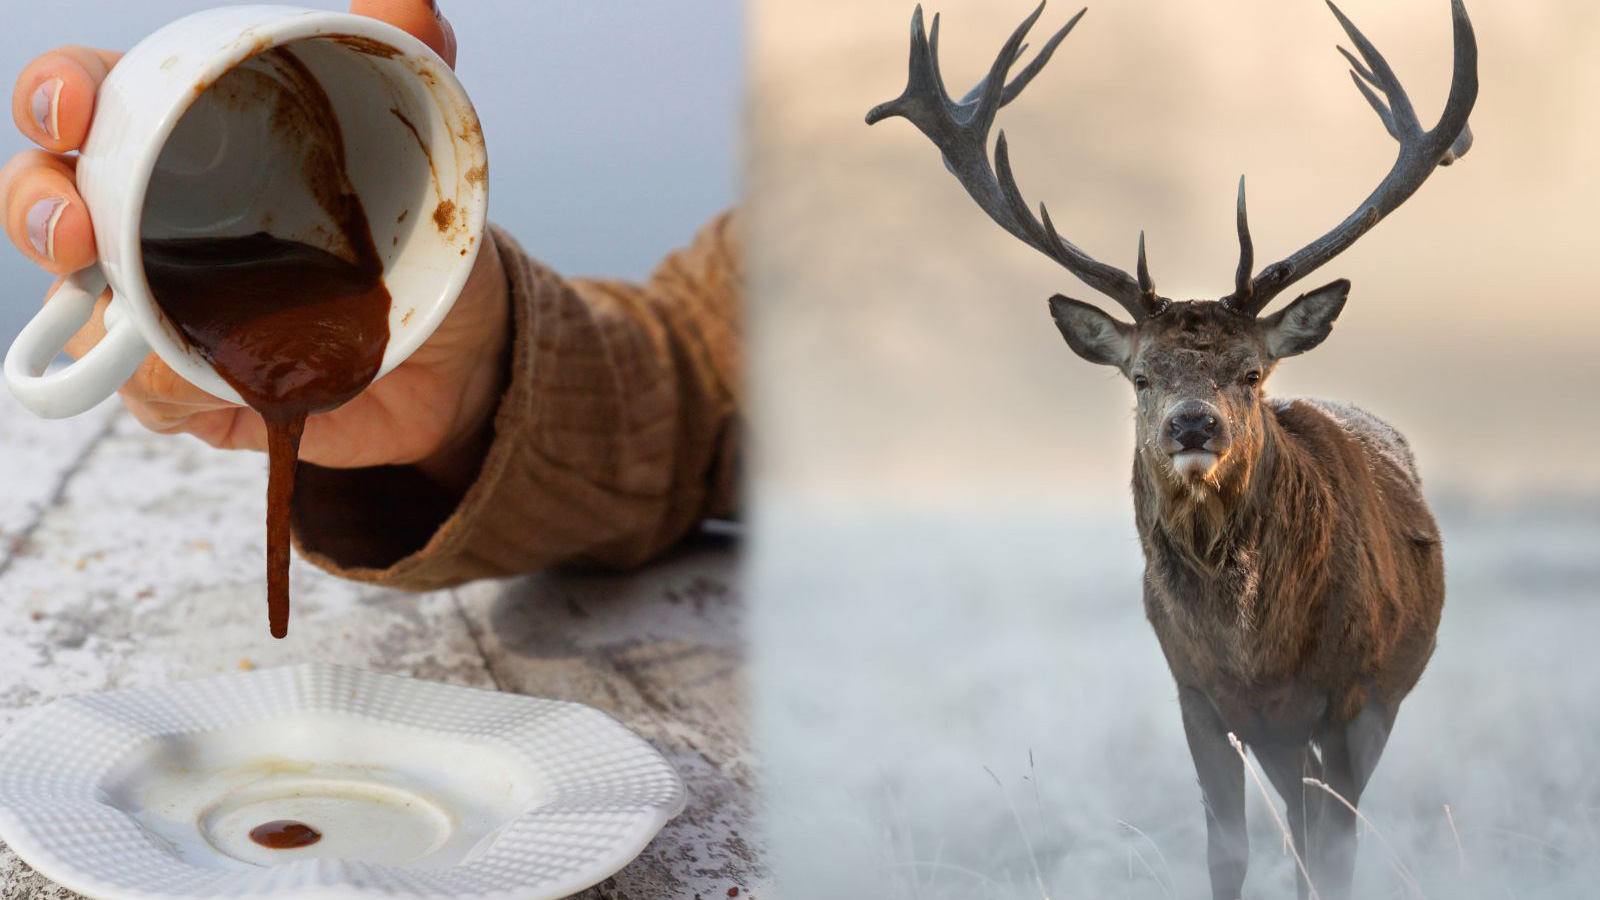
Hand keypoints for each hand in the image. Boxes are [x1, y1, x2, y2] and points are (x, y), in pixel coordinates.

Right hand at [1, 1, 508, 489]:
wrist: (462, 352)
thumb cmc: (420, 236)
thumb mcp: (422, 150)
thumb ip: (411, 65)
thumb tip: (411, 2)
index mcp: (181, 139)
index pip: (87, 100)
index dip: (59, 95)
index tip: (73, 109)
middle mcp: (148, 220)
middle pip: (44, 199)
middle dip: (36, 206)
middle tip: (75, 230)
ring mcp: (158, 307)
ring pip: (75, 309)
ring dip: (90, 314)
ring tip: (129, 323)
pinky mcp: (188, 387)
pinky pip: (146, 392)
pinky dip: (170, 387)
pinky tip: (214, 383)